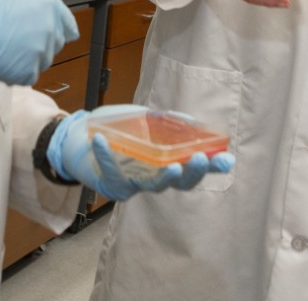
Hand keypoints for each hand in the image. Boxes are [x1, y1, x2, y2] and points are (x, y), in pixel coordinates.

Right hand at [0, 0, 77, 84]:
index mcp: (47, 4)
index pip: (67, 22)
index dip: (51, 22)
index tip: (34, 23)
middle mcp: (49, 30)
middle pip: (55, 40)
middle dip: (39, 36)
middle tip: (12, 29)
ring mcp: (38, 53)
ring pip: (43, 58)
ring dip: (30, 53)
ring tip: (4, 41)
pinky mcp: (26, 73)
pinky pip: (30, 74)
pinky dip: (18, 69)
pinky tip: (1, 55)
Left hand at [47, 105, 234, 199]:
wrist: (80, 136)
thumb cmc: (116, 131)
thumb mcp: (144, 121)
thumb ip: (165, 121)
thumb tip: (190, 120)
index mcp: (163, 163)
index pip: (192, 168)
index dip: (210, 166)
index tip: (227, 161)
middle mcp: (152, 178)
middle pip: (178, 183)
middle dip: (191, 173)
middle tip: (201, 160)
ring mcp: (133, 183)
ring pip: (152, 185)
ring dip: (163, 176)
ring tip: (171, 166)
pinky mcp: (110, 184)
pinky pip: (110, 172)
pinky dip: (106, 156)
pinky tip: (102, 141)